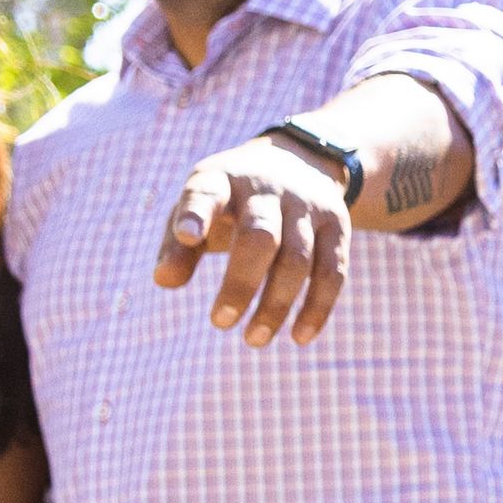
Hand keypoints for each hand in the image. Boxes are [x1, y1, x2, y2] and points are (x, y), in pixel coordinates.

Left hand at [158, 136, 353, 344]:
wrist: (301, 162)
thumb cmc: (231, 200)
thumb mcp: (199, 211)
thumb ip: (177, 246)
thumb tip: (164, 282)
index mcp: (224, 179)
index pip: (208, 193)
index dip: (197, 214)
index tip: (186, 237)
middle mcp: (268, 188)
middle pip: (260, 236)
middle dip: (240, 283)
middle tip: (219, 323)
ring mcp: (307, 206)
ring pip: (297, 259)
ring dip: (276, 305)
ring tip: (253, 340)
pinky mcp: (338, 226)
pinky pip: (332, 272)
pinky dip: (317, 307)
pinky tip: (299, 337)